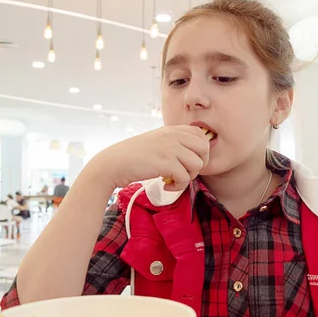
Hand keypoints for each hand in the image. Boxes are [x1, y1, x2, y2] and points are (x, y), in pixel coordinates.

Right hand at [93, 125, 209, 190]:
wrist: (113, 163)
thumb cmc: (133, 156)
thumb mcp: (157, 142)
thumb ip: (174, 143)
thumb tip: (194, 155)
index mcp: (172, 129)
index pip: (201, 135)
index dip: (201, 151)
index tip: (189, 162)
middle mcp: (173, 135)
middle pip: (205, 149)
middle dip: (199, 165)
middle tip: (185, 173)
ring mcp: (170, 148)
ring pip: (197, 165)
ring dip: (188, 177)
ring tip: (174, 181)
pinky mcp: (165, 163)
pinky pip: (185, 177)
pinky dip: (178, 186)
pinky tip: (166, 187)